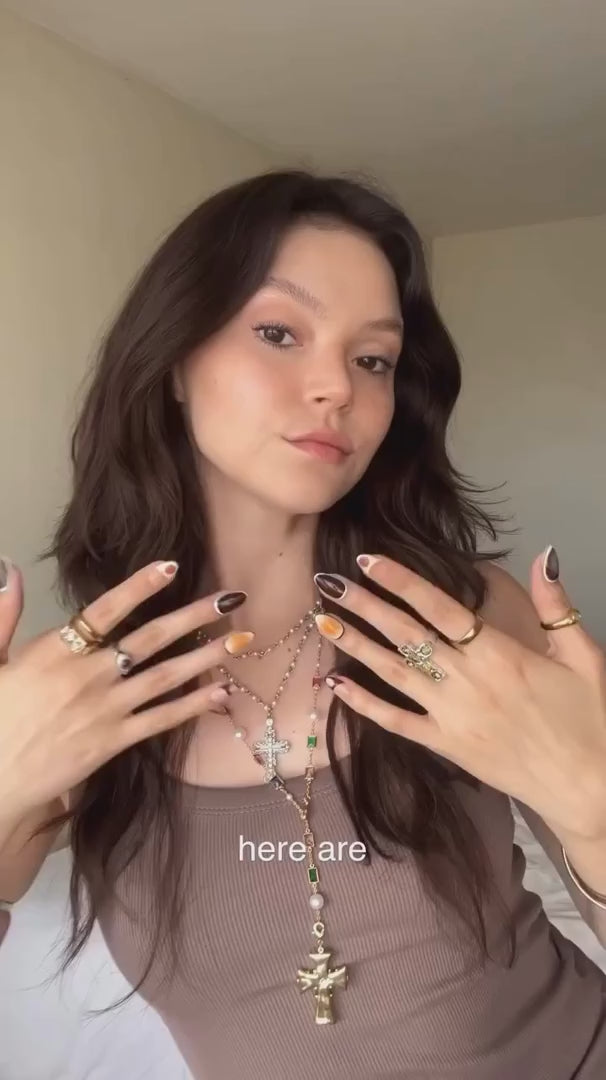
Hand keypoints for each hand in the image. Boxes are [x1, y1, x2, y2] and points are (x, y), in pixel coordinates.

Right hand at [0, 559, 250, 818]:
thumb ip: (3, 614)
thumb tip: (8, 569)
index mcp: (56, 651)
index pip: (104, 610)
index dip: (138, 587)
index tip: (171, 566)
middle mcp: (87, 676)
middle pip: (150, 639)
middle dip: (194, 616)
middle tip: (230, 599)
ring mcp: (105, 709)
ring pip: (165, 677)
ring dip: (206, 656)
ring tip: (240, 640)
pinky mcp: (114, 742)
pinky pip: (161, 720)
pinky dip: (193, 705)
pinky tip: (221, 692)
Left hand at [314, 553, 605, 841]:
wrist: (590, 789)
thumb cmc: (591, 720)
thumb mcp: (584, 657)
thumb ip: (556, 607)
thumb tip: (544, 554)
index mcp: (500, 653)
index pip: (440, 607)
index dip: (402, 581)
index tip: (369, 560)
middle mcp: (467, 681)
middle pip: (406, 635)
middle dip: (365, 606)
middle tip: (328, 581)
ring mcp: (452, 716)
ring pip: (394, 674)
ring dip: (355, 646)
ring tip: (322, 621)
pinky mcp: (446, 746)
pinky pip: (397, 722)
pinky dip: (364, 705)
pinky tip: (336, 685)